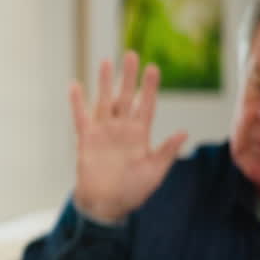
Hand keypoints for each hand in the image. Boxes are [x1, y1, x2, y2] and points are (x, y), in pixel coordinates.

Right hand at [70, 52, 186, 223]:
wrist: (106, 205)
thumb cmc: (133, 191)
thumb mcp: (155, 171)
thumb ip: (166, 151)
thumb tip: (184, 132)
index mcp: (140, 135)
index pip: (146, 105)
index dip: (150, 87)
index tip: (153, 68)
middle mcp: (122, 129)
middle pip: (125, 96)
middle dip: (128, 76)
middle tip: (130, 54)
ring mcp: (103, 132)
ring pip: (104, 101)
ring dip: (105, 82)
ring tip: (106, 61)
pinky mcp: (86, 139)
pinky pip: (81, 117)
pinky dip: (77, 102)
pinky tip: (75, 85)